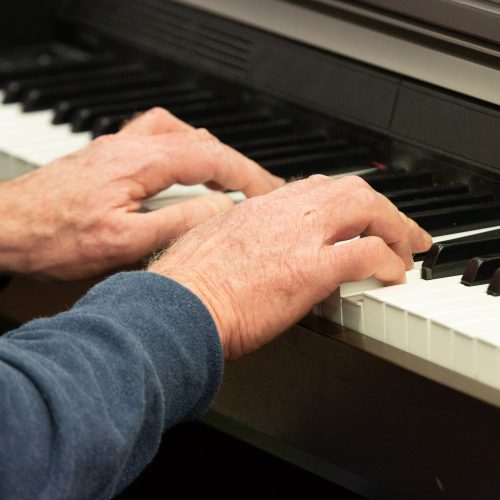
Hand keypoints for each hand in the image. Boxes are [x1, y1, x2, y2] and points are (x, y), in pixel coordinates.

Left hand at [0, 108, 282, 279]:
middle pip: (201, 141)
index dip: (247, 173)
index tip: (269, 190)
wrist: (6, 229)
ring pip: (181, 135)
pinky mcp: (110, 156)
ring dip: (212, 155)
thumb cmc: (53, 238)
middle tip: (257, 188)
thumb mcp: (122, 243)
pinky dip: (184, 150)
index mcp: (138, 162)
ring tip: (229, 180)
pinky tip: (185, 169)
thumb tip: (219, 209)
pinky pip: (158, 138)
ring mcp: (118, 146)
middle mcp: (130, 145)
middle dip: (236, 164)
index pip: (211, 157)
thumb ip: (177, 223)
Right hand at [148, 175, 432, 358]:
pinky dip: (388, 262)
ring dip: (392, 228)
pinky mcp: (311, 270)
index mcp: (257, 208)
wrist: (177, 308)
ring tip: (403, 249)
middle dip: (380, 207)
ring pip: (366, 209)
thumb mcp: (207, 244)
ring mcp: (299, 237)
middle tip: (395, 228)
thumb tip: (247, 248)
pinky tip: (392, 275)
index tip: (354, 214)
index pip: (313, 188)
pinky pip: (367, 254)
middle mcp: (282, 213)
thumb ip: (234, 237)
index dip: (343, 200)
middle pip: (349, 190)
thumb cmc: (184, 287)